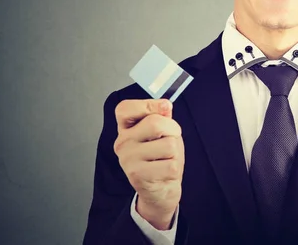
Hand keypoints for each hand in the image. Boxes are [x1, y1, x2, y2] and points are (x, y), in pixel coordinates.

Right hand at [113, 99, 183, 229]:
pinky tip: (164, 173)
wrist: (159, 192)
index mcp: (126, 129)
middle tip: (170, 141)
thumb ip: (162, 118)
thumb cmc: (161, 160)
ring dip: (175, 152)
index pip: (125, 108)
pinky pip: (170, 164)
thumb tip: (165, 105)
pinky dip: (174, 168)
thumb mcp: (162, 134)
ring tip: (166, 160)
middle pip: (155, 123)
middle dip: (173, 130)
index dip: (148, 104)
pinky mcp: (138, 176)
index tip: (165, 107)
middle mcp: (122, 143)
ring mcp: (128, 160)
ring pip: (168, 144)